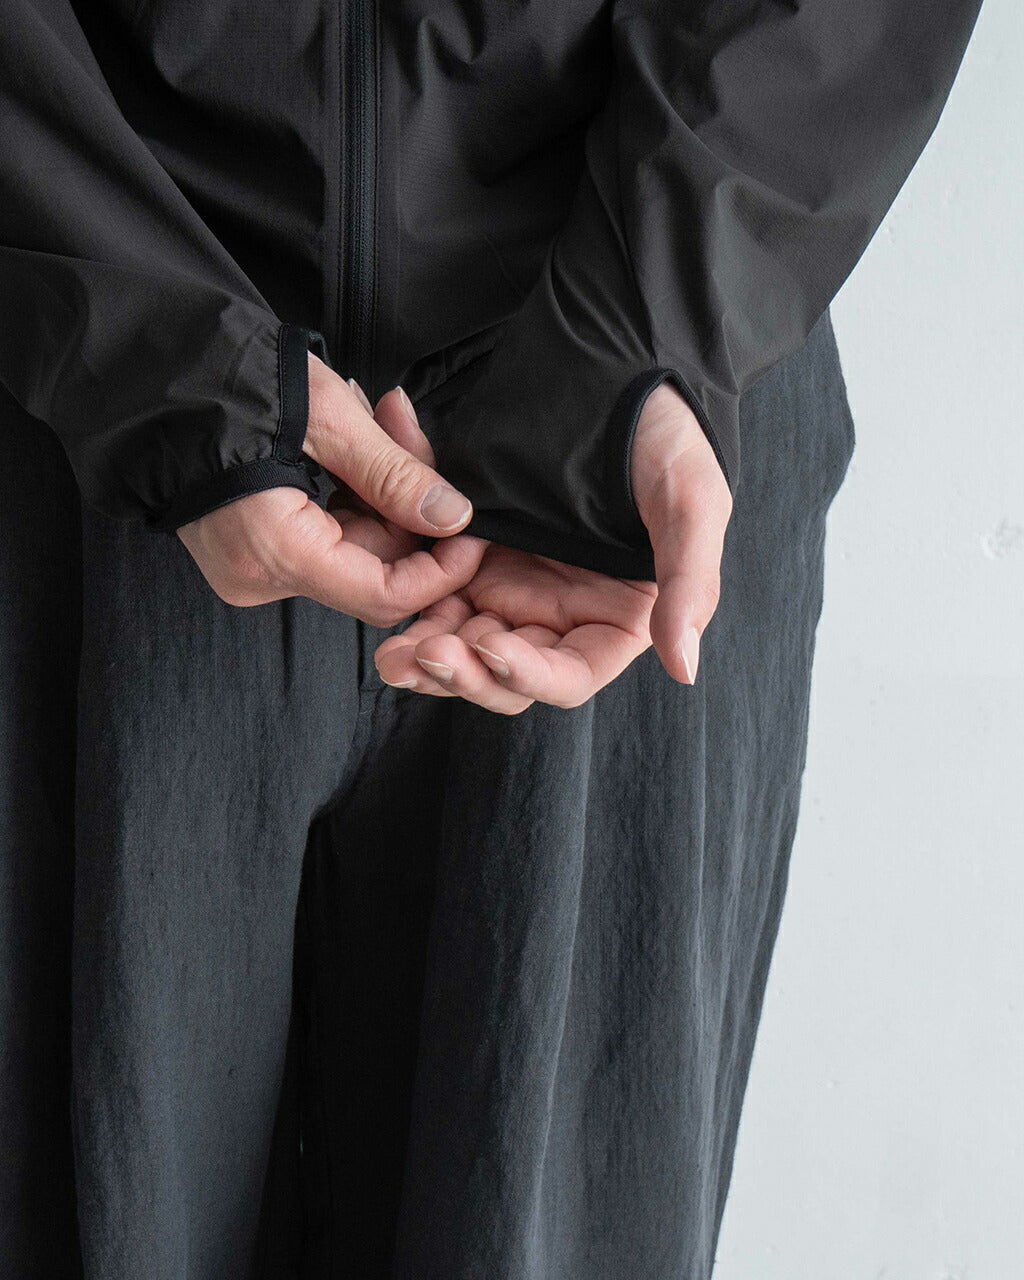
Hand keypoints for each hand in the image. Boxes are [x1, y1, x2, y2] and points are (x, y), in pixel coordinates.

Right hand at [177, 355, 486, 623]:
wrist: (151, 368)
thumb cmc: (227, 381)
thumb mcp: (328, 418)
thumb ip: (395, 475)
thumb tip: (455, 518)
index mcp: (275, 553)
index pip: (383, 596)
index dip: (440, 570)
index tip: (471, 530)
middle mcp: (260, 576)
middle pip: (373, 566)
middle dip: (408, 504)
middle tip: (409, 428)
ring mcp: (253, 566)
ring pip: (355, 547)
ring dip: (381, 487)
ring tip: (379, 414)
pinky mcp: (253, 547)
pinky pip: (325, 534)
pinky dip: (351, 491)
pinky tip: (354, 436)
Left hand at [373, 380, 732, 711]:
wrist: (616, 365)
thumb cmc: (666, 434)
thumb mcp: (692, 502)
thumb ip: (690, 584)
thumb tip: (685, 668)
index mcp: (612, 618)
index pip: (568, 676)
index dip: (530, 675)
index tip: (491, 651)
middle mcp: (558, 614)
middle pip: (504, 673)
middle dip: (462, 674)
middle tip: (423, 653)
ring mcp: (510, 585)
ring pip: (460, 644)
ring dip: (426, 653)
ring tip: (392, 654)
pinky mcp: (469, 551)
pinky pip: (431, 588)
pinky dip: (407, 601)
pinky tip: (382, 600)